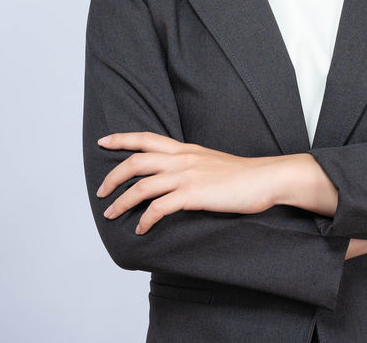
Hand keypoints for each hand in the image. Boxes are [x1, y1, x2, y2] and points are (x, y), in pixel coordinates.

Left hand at [96, 132, 282, 233]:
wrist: (265, 178)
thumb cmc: (243, 175)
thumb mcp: (211, 162)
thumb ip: (191, 166)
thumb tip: (175, 179)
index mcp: (186, 150)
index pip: (146, 138)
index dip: (122, 138)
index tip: (103, 141)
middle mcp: (182, 159)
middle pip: (136, 161)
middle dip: (113, 176)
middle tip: (101, 191)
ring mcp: (186, 176)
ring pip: (142, 186)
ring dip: (122, 201)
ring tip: (111, 213)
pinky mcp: (193, 194)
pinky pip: (159, 208)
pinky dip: (146, 219)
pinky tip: (142, 229)